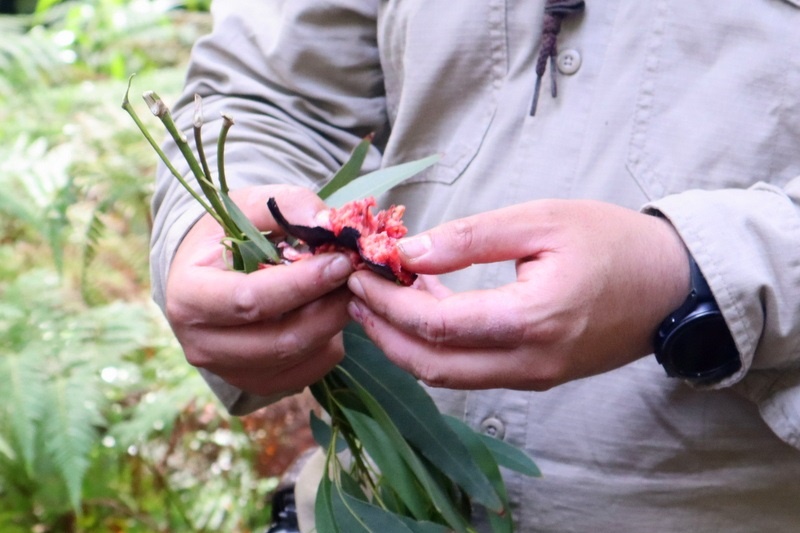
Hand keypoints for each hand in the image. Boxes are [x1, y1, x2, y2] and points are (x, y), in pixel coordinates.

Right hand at [165, 185, 352, 396]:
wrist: (207, 272)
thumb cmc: (227, 235)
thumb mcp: (248, 205)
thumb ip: (287, 206)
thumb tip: (328, 223)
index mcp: (188, 295)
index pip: (249, 300)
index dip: (301, 284)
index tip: (340, 262)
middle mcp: (201, 343)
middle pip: (279, 339)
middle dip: (327, 307)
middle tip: (356, 277)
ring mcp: (227, 371)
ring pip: (298, 357)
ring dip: (333, 324)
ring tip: (347, 290)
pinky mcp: (255, 383)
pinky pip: (307, 373)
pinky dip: (329, 344)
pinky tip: (330, 313)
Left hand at [346, 199, 689, 390]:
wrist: (672, 284)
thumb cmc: (613, 242)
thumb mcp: (541, 220)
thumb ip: (471, 238)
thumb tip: (408, 253)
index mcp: (531, 320)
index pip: (436, 325)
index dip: (388, 303)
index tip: (359, 274)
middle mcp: (528, 362)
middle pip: (432, 365)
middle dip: (383, 331)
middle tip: (354, 294)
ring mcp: (533, 376)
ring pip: (448, 376)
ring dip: (406, 343)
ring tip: (379, 301)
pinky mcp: (536, 376)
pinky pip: (472, 372)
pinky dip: (437, 348)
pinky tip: (425, 310)